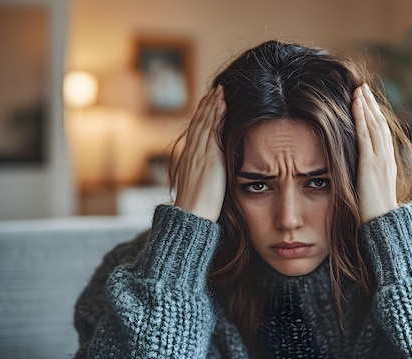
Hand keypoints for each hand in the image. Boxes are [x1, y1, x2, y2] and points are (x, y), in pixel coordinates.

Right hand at [174, 85, 225, 221]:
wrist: (192, 216)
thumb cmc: (197, 209)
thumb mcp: (199, 188)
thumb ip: (205, 177)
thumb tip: (211, 176)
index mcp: (189, 160)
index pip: (196, 133)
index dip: (201, 117)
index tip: (207, 105)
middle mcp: (192, 154)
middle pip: (199, 123)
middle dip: (206, 105)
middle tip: (214, 90)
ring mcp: (199, 154)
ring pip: (205, 123)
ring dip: (212, 105)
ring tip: (220, 91)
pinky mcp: (209, 157)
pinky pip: (212, 131)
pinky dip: (216, 115)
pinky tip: (222, 105)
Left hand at [352, 84, 397, 221]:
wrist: (384, 225)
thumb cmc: (376, 214)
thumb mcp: (372, 191)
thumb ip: (368, 178)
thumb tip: (360, 175)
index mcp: (387, 163)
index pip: (382, 133)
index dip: (375, 116)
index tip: (367, 102)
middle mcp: (386, 158)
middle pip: (380, 124)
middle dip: (371, 105)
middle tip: (363, 87)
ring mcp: (380, 160)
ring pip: (374, 125)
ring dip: (366, 105)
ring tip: (359, 89)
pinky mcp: (370, 164)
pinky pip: (366, 136)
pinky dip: (362, 118)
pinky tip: (356, 104)